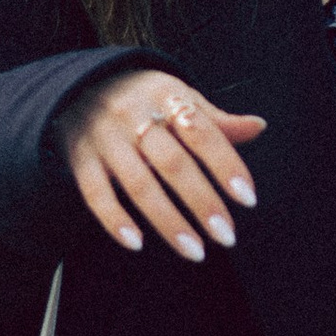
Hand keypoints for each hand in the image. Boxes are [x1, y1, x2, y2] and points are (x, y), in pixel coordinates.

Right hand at [62, 67, 265, 263]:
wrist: (77, 84)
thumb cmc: (141, 97)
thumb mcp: (177, 95)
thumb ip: (215, 119)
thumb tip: (258, 127)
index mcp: (166, 96)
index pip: (202, 133)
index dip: (226, 165)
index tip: (248, 199)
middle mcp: (135, 117)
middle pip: (172, 163)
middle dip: (202, 202)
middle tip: (227, 236)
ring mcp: (105, 140)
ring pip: (139, 184)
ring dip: (168, 222)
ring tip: (195, 251)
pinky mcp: (80, 159)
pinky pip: (96, 193)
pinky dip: (115, 220)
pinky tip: (137, 244)